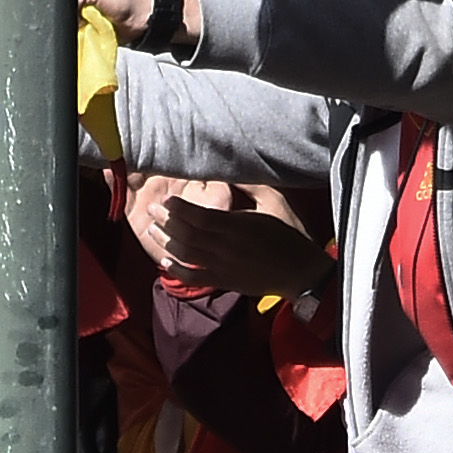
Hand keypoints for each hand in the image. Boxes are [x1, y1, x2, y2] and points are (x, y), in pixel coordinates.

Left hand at [155, 197, 336, 299]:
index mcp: (237, 226)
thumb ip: (251, 186)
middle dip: (167, 222)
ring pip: (187, 255)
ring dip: (167, 243)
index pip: (200, 216)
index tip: (166, 200)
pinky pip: (195, 277)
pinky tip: (165, 262)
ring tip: (152, 231)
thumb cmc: (291, 234)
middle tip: (151, 211)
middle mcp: (225, 247)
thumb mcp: (275, 202)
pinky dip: (178, 270)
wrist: (301, 273)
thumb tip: (229, 171)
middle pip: (188, 235)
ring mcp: (223, 267)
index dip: (179, 209)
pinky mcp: (224, 281)